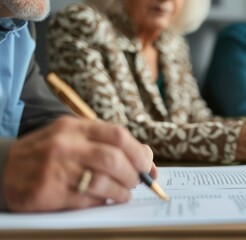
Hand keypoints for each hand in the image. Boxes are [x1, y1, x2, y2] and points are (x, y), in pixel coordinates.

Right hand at [3, 116, 154, 211]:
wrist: (3, 169)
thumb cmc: (47, 153)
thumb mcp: (72, 136)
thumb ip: (105, 142)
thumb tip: (145, 156)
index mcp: (74, 127)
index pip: (118, 135)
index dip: (139, 152)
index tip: (147, 163)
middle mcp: (66, 145)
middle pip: (114, 159)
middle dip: (133, 173)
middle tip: (138, 180)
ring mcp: (57, 169)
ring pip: (104, 181)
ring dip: (123, 191)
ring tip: (124, 193)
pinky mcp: (50, 192)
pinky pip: (89, 199)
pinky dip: (105, 201)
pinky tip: (107, 200)